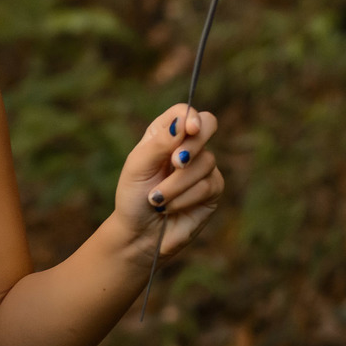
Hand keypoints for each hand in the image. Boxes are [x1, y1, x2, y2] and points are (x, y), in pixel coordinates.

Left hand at [115, 105, 223, 263]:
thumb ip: (160, 143)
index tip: (190, 129)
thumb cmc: (133, 196)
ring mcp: (202, 167)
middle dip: (192, 146)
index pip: (185, 112)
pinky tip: (170, 208)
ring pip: (205, 162)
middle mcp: (186, 147)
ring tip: (157, 199)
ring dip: (177, 184)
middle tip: (175, 163)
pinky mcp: (212, 190)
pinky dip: (185, 198)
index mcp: (164, 134)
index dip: (191, 116)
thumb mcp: (138, 166)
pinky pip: (209, 186)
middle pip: (208, 126)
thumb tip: (184, 122)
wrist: (139, 233)